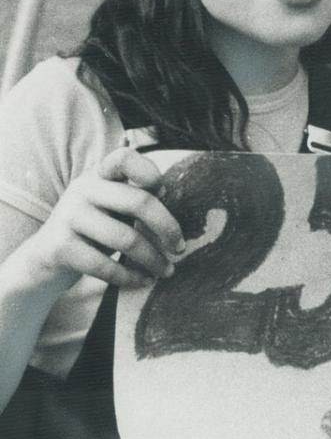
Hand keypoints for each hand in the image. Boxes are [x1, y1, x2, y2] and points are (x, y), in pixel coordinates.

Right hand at [22, 148, 180, 291]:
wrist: (43, 258)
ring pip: (127, 239)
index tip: (164, 192)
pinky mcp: (60, 247)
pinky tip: (144, 280)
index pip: (125, 158)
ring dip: (154, 260)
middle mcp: (82, 190)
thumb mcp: (112, 207)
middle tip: (180, 248)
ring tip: (167, 271)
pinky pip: (106, 265)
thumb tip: (164, 190)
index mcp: (99, 175)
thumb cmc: (92, 230)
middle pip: (140, 202)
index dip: (149, 170)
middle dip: (168, 228)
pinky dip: (131, 277)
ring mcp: (68, 216)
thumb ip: (136, 198)